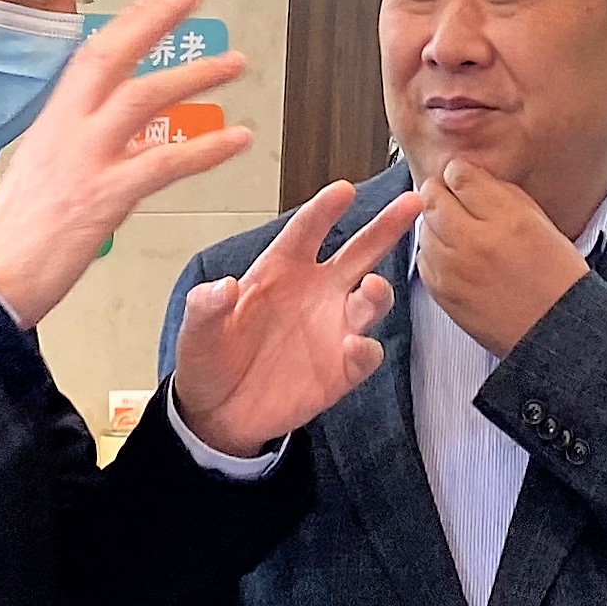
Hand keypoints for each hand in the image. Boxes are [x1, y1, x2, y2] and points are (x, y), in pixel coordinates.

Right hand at [0, 0, 250, 329]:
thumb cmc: (14, 238)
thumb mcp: (45, 175)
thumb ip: (87, 151)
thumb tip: (132, 143)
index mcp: (51, 124)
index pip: (90, 57)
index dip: (126, 23)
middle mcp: (67, 131)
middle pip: (113, 58)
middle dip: (154, 21)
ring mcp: (85, 160)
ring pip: (143, 99)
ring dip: (193, 77)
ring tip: (233, 63)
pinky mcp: (104, 196)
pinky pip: (164, 163)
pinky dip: (206, 149)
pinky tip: (237, 139)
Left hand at [171, 180, 420, 457]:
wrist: (217, 414)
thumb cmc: (208, 360)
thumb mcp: (196, 332)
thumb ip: (206, 307)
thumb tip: (223, 286)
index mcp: (279, 271)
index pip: (307, 231)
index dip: (325, 210)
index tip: (343, 191)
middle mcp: (314, 293)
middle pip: (359, 252)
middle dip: (386, 227)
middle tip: (410, 202)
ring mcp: (332, 329)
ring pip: (371, 301)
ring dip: (377, 292)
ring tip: (371, 288)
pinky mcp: (341, 369)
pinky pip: (365, 354)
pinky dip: (365, 349)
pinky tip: (354, 346)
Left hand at [414, 159, 588, 359]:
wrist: (554, 329)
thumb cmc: (555, 277)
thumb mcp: (540, 221)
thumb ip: (501, 194)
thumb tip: (469, 177)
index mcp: (508, 218)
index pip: (460, 175)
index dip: (460, 174)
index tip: (463, 180)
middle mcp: (477, 241)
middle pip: (433, 196)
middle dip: (440, 193)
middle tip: (452, 199)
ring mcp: (455, 268)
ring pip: (424, 226)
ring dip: (436, 223)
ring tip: (458, 232)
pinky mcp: (443, 291)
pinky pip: (423, 257)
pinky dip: (434, 251)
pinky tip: (455, 256)